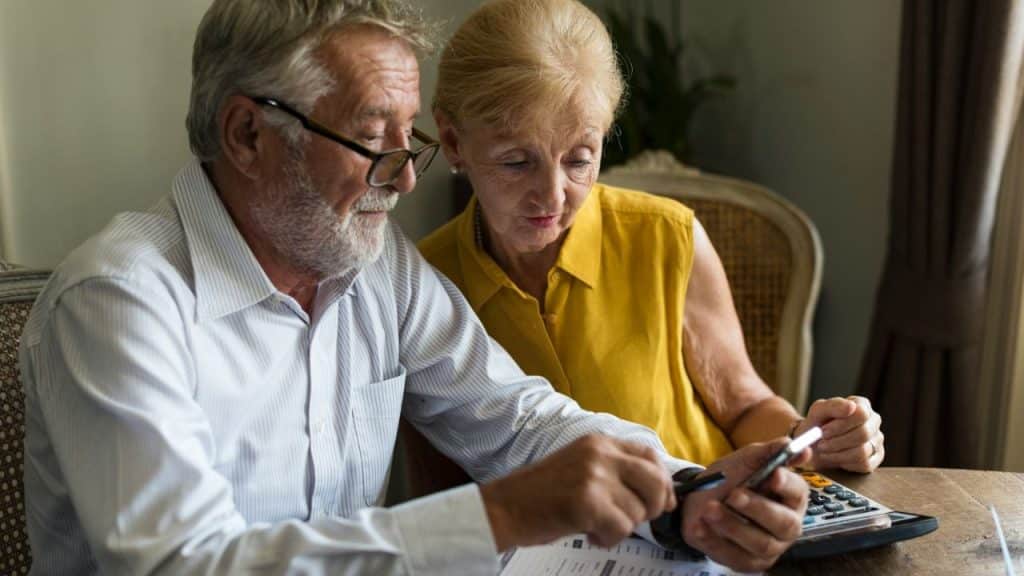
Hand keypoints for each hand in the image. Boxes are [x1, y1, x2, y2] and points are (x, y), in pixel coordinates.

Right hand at [479, 434, 675, 550]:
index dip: (663, 481)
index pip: (650, 455)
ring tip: (594, 524)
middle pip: (655, 481)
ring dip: (620, 527)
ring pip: (638, 512)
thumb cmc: (541, 494)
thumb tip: (662, 493)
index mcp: (599, 442)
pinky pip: (621, 529)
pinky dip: (607, 539)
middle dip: (652, 506)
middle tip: (631, 518)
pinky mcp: (587, 502)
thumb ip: (616, 470)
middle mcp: (600, 453)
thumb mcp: (581, 466)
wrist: (504, 507)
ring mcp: (594, 476)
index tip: (662, 501)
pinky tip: (588, 534)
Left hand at [682, 439, 809, 572]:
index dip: (787, 484)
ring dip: (732, 525)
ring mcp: (769, 548)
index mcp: (790, 497)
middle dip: (757, 508)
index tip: (772, 475)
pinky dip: (714, 541)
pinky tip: (699, 526)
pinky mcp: (747, 562)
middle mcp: (786, 525)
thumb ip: (768, 452)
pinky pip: (734, 556)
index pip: (798, 492)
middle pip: (784, 523)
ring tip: (709, 509)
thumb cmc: (729, 478)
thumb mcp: (745, 460)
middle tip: (733, 495)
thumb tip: (794, 445)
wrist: (698, 498)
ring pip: (760, 543)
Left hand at [798, 396, 883, 471]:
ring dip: (838, 453)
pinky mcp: (875, 458)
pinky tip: (834, 457)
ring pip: (863, 451)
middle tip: (821, 443)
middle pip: (863, 433)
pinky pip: (864, 464)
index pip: (861, 414)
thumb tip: (851, 407)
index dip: (841, 425)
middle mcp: (873, 421)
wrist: (813, 443)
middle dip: (837, 441)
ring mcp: (876, 440)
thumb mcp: (818, 411)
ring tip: (824, 450)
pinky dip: (844, 462)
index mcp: (862, 405)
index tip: (823, 431)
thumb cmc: (818, 423)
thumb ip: (833, 406)